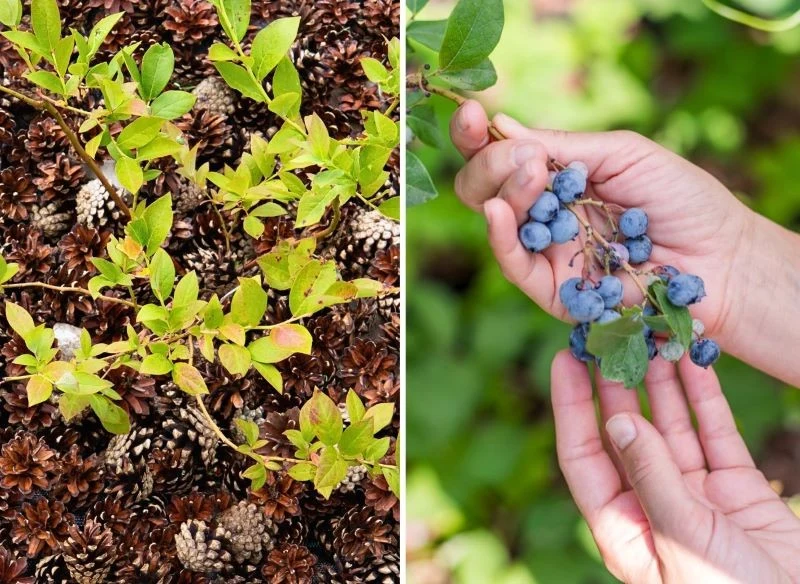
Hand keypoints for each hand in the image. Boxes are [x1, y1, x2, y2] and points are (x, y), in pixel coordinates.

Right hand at [450, 100, 799, 386]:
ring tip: (532, 174)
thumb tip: (502, 124)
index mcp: (556, 175)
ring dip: (504, 191)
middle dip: (490, 164)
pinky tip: (498, 211)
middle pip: (484, 186)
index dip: (477, 135)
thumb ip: (563, 145)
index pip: (500, 154)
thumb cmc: (681, 198)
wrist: (719, 257)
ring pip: (495, 221)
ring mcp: (546, 251)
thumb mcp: (623, 153)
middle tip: (525, 158)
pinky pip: (514, 265)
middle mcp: (543, 211)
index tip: (470, 115)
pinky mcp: (553, 290)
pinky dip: (499, 237)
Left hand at [550, 350, 799, 583]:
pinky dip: (705, 398)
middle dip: (614, 384)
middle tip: (608, 336)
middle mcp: (650, 505)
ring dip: (660, 382)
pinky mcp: (736, 488)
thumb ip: (651, 477)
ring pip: (670, 426)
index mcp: (621, 527)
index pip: (582, 455)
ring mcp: (695, 495)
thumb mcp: (682, 540)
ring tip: (650, 336)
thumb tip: (617, 422)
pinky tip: (694, 362)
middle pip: (623, 432)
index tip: (566, 359)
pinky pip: (715, 433)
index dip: (571, 406)